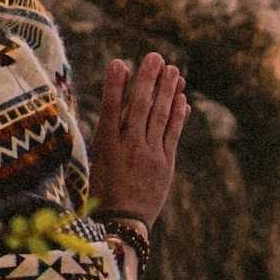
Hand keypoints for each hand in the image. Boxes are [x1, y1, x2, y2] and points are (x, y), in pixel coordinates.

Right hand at [88, 53, 189, 228]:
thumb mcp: (97, 161)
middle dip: (148, 80)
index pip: (110, 109)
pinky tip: (183, 99)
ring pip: (159, 116)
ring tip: (173, 70)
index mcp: (105, 146)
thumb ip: (108, 134)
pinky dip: (179, 116)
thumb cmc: (104, 190)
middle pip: (139, 107)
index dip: (114, 85)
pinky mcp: (165, 164)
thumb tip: (118, 108)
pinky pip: (173, 134)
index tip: (119, 62)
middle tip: (155, 57)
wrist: (123, 223)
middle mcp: (128, 147)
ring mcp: (149, 155)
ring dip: (167, 91)